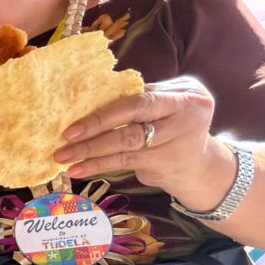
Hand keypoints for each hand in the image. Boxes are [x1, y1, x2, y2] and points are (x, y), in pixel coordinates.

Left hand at [56, 77, 216, 191]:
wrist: (200, 167)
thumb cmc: (174, 128)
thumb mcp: (166, 106)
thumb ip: (141, 100)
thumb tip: (91, 101)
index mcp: (185, 94)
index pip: (141, 99)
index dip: (108, 109)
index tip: (78, 118)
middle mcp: (185, 116)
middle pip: (133, 119)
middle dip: (95, 127)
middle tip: (66, 136)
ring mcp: (177, 142)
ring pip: (126, 144)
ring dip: (90, 151)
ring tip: (64, 157)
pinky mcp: (165, 164)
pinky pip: (124, 162)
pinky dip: (98, 165)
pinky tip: (78, 170)